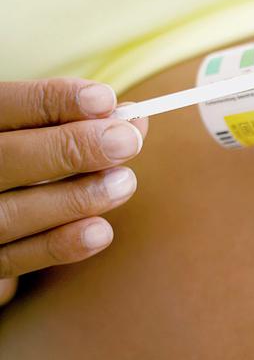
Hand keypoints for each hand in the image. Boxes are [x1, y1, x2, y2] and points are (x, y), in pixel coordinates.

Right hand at [0, 79, 147, 305]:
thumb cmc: (25, 159)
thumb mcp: (38, 132)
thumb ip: (81, 124)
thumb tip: (134, 124)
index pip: (5, 105)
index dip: (53, 101)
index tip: (105, 100)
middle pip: (8, 157)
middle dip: (72, 148)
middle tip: (126, 142)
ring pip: (14, 212)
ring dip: (75, 198)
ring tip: (124, 183)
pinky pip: (15, 258)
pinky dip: (60, 245)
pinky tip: (101, 231)